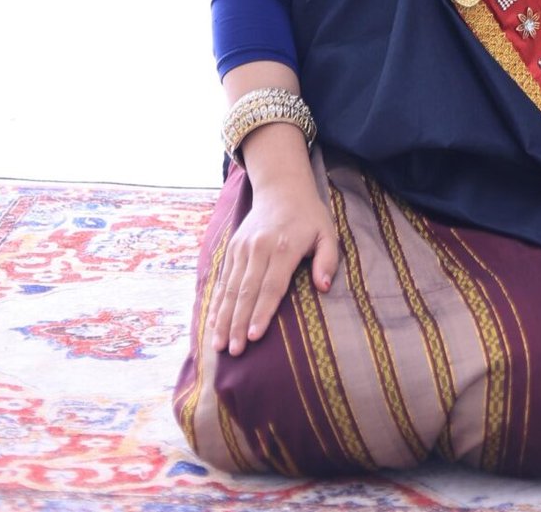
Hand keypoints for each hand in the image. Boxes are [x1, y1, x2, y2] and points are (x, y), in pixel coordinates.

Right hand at [212, 176, 338, 356]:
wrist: (282, 188)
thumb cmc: (308, 216)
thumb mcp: (327, 232)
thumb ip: (328, 259)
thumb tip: (324, 287)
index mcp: (284, 247)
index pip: (271, 286)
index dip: (262, 313)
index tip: (254, 337)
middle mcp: (259, 248)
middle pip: (247, 292)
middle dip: (239, 324)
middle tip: (234, 351)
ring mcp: (243, 248)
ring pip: (231, 288)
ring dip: (224, 318)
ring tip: (219, 345)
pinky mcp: (232, 248)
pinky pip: (223, 279)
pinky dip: (217, 302)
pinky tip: (213, 323)